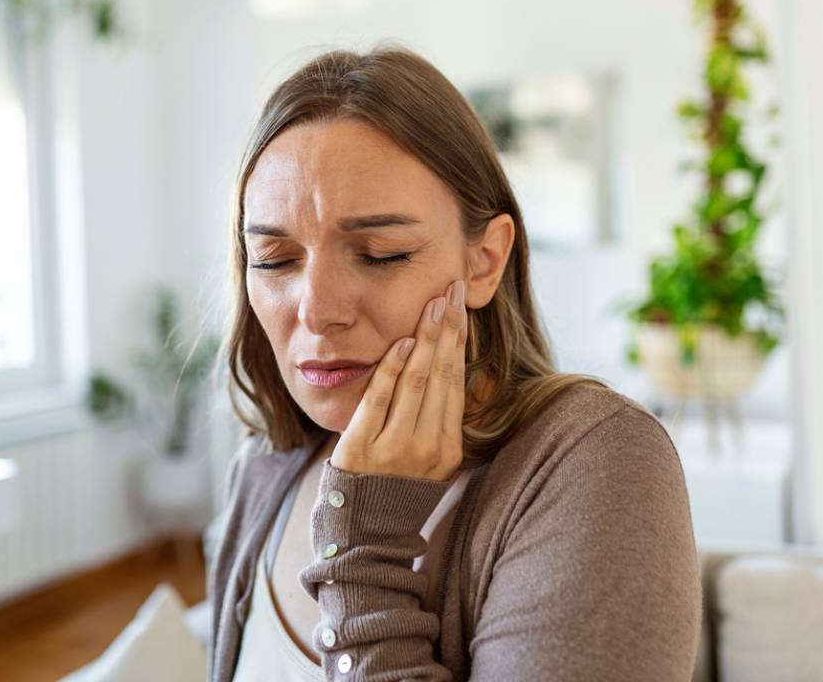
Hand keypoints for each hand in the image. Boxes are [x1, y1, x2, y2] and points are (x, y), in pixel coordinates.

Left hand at [330, 278, 467, 481]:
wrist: (365, 532)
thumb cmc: (398, 487)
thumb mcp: (431, 459)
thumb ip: (438, 417)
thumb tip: (447, 362)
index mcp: (448, 448)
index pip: (457, 382)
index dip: (459, 341)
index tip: (461, 307)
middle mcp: (427, 447)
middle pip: (441, 375)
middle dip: (448, 328)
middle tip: (452, 290)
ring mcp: (395, 448)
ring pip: (416, 382)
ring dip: (425, 339)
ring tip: (432, 305)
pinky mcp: (362, 448)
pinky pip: (380, 399)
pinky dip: (392, 369)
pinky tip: (402, 342)